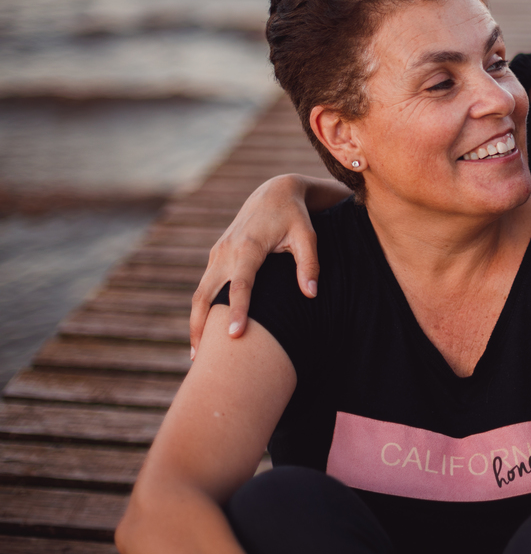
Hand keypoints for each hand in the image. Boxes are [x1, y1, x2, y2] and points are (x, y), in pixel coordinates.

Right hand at [188, 175, 319, 357]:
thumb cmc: (295, 216)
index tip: (234, 336)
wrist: (273, 193)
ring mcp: (217, 254)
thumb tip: (311, 294)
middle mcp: (226, 251)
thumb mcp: (307, 236)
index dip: (236, 310)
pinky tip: (204, 333)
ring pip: (200, 293)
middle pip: (206, 294)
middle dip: (202, 326)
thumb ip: (309, 265)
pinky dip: (201, 311)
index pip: (240, 284)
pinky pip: (204, 287)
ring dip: (197, 323)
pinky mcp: (216, 257)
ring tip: (197, 356)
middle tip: (201, 360)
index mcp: (248, 246)